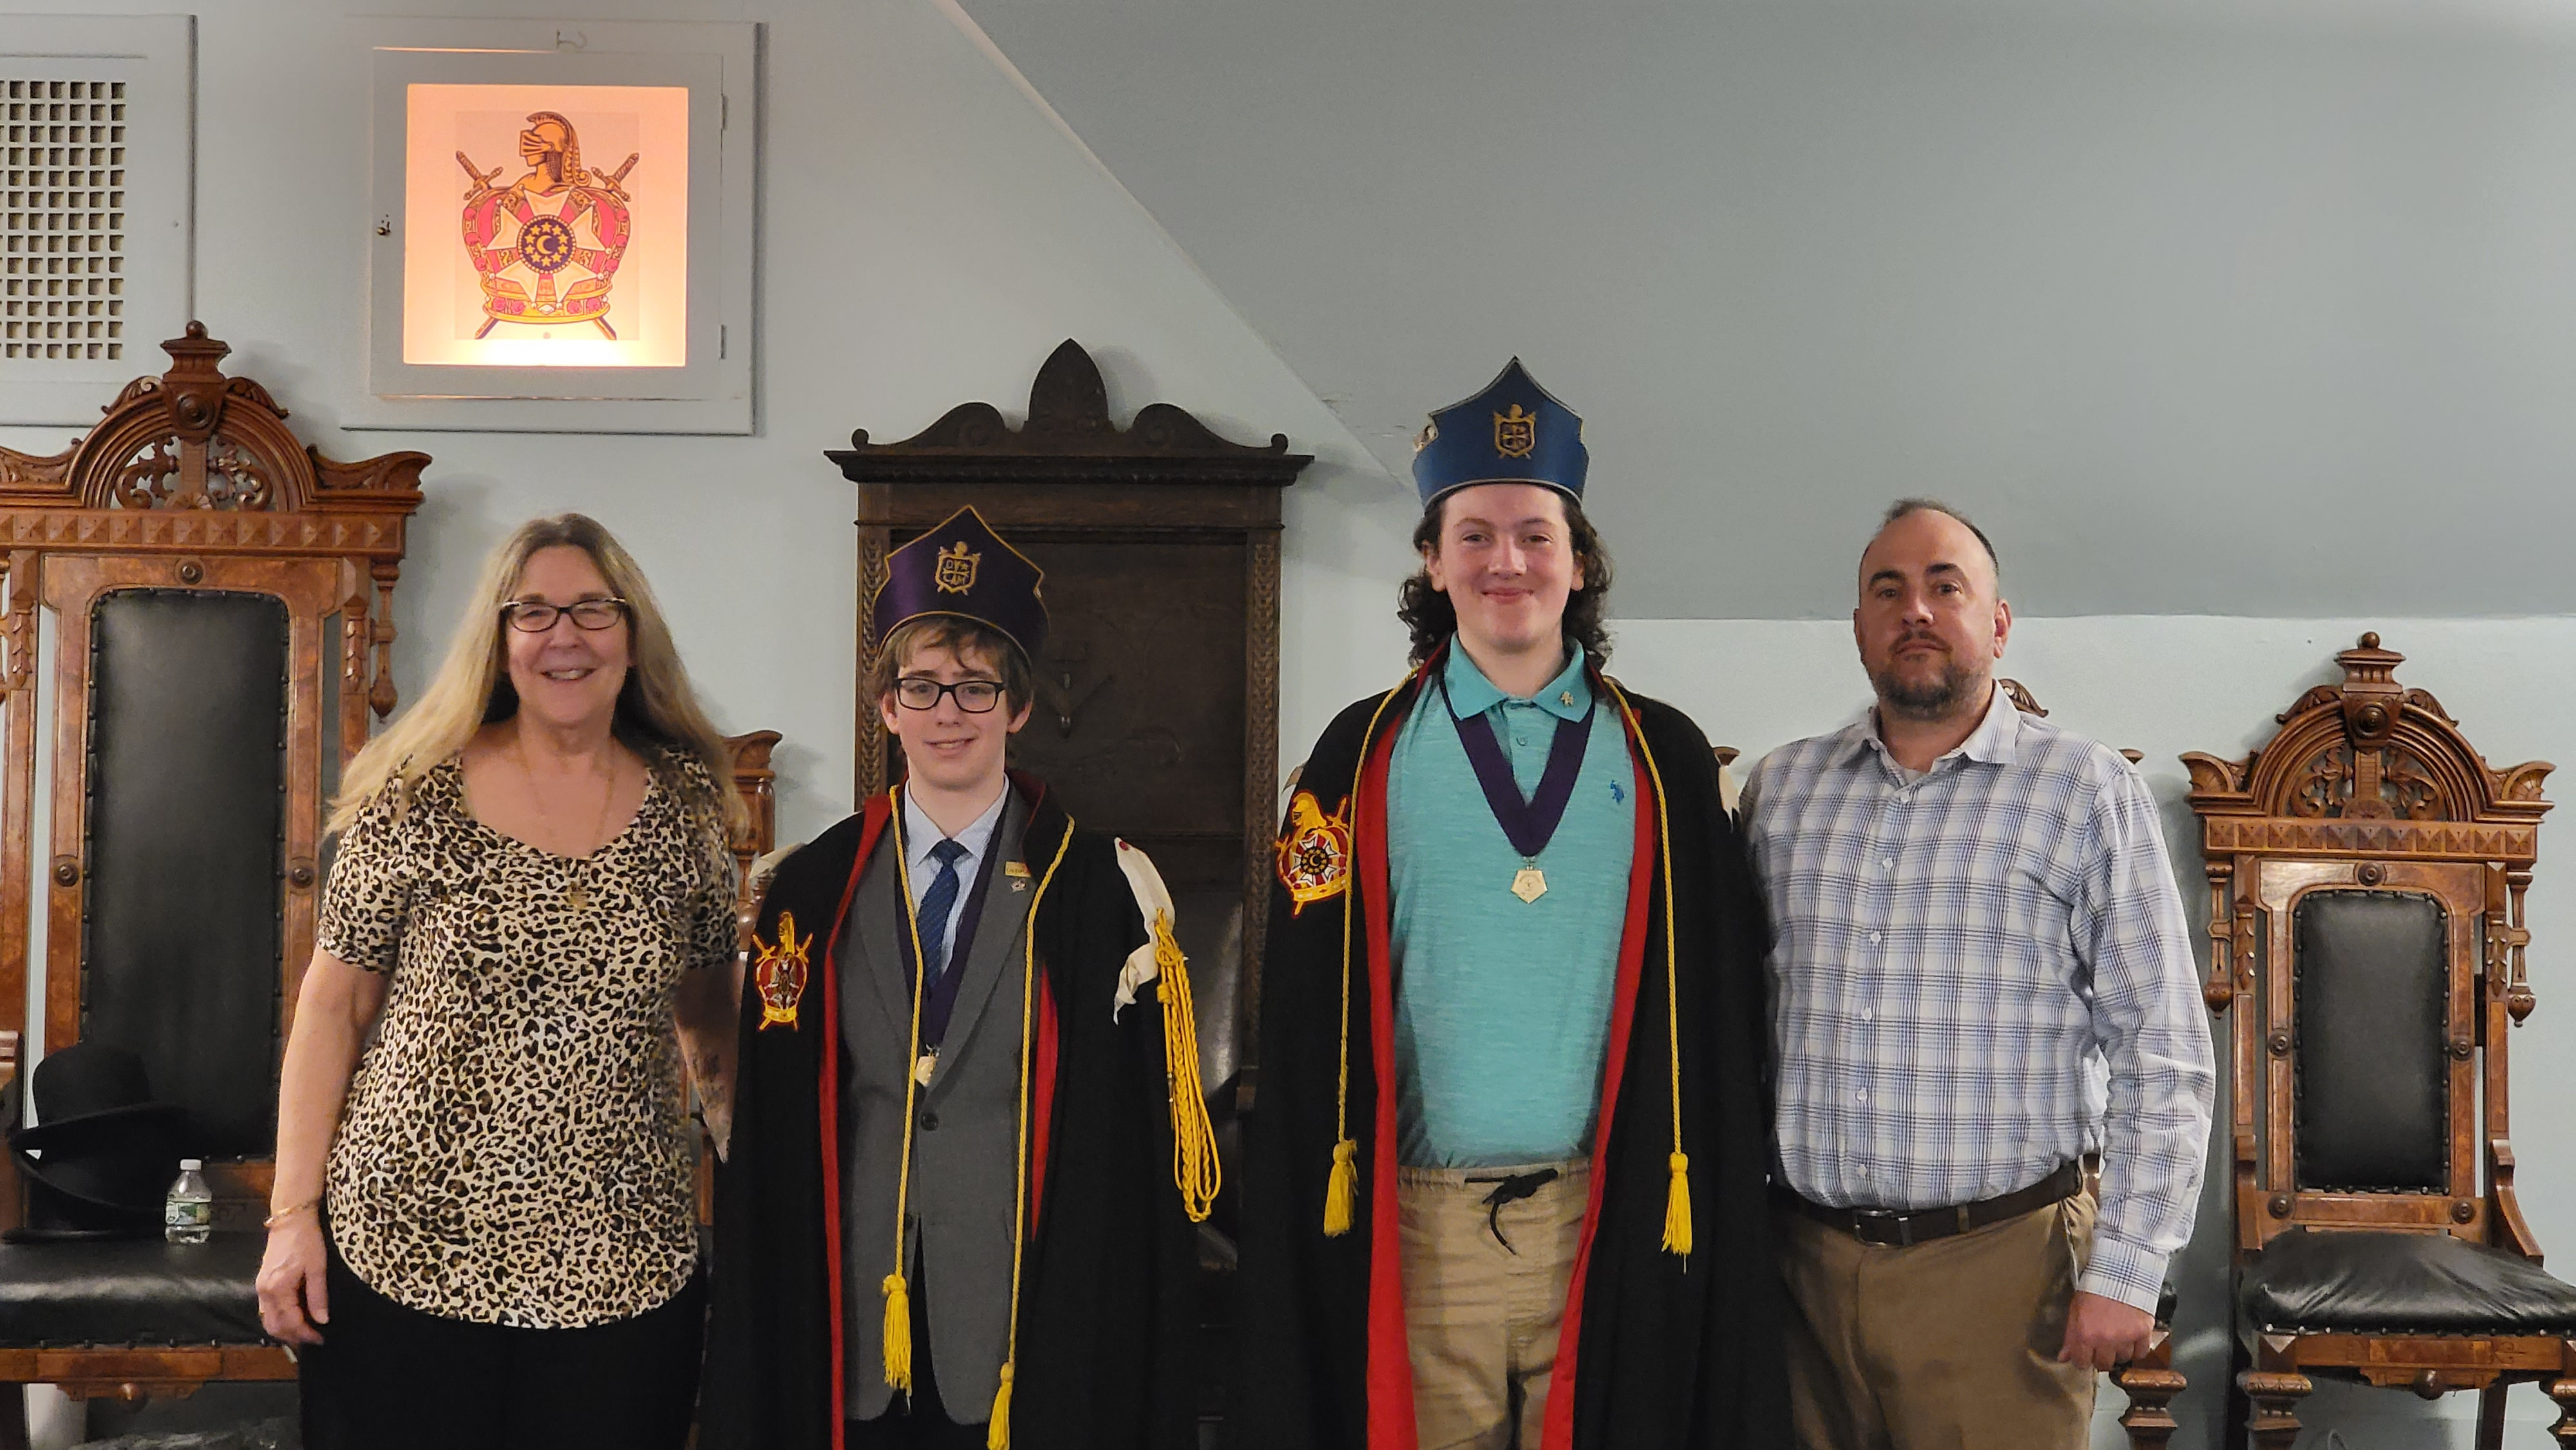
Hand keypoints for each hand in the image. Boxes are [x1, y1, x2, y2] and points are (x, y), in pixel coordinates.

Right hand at [255, 1214, 330, 1346]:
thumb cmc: (307, 1240)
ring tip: (305, 1332)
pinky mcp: (262, 1283)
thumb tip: (322, 1320)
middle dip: (293, 1337)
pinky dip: (279, 1319)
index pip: (291, 1321)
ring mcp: (260, 1288)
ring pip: (268, 1320)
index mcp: (278, 1288)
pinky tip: (294, 1318)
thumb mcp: (318, 1267)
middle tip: (313, 1340)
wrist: (290, 1219)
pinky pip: (267, 1310)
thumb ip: (318, 1295)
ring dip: (285, 1331)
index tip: (321, 1339)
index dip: (306, 1334)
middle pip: (275, 1326)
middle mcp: (264, 1291)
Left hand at [2058, 1289, 2153, 1370]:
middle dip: (2100, 1358)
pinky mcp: (2143, 1333)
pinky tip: (2131, 1339)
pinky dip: (2136, 1349)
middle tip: (2101, 1348)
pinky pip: (2141, 1353)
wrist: (2120, 1274)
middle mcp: (2106, 1340)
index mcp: (2085, 1335)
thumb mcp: (2075, 1310)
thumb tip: (2063, 1357)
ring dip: (2119, 1352)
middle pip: (2104, 1364)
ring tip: (2117, 1338)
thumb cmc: (2094, 1289)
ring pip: (2123, 1358)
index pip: (2082, 1363)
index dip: (2082, 1361)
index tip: (2084, 1357)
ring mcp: (2126, 1338)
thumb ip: (2070, 1336)